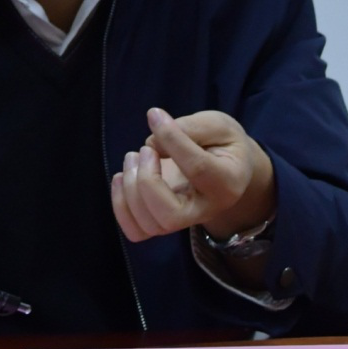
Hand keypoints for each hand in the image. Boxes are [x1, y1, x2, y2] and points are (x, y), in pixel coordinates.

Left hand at [110, 108, 274, 242]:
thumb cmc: (222, 143)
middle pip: (170, 215)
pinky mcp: (162, 222)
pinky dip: (120, 206)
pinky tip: (121, 178)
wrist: (226, 168)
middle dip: (147, 180)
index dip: (171, 139)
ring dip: (130, 189)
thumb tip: (152, 142)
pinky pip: (136, 231)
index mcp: (226, 182)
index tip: (156, 117)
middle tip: (144, 149)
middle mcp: (205, 209)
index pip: (197, 168)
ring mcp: (183, 220)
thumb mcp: (216, 125)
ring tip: (133, 157)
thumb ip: (187, 128)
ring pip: (150, 225)